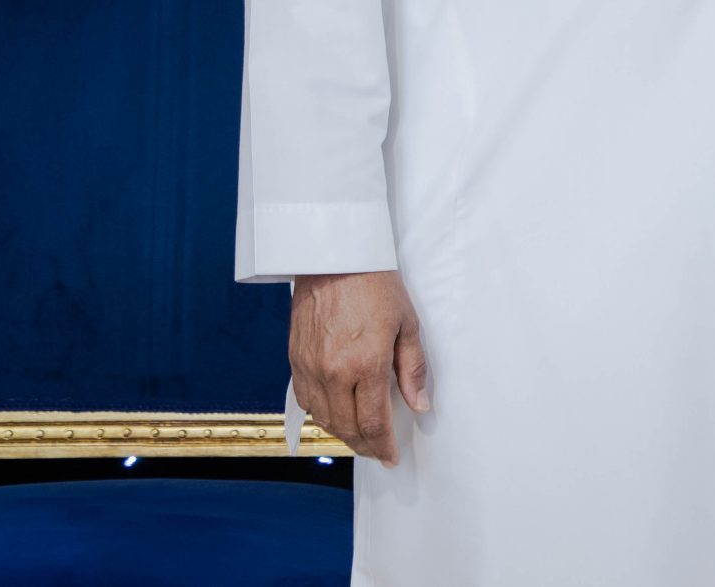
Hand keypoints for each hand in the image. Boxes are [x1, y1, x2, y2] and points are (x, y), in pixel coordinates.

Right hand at [289, 270, 430, 466]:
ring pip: (324, 419)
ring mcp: (311, 367)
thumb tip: (419, 405)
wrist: (333, 257)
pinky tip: (335, 415)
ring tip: (360, 438)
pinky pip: (306, 400)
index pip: (373, 422)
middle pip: (347, 427)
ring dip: (342, 434)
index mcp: (366, 364)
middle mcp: (334, 372)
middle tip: (378, 452)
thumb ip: (413, 369)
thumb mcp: (406, 324)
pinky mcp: (295, 360)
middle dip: (365, 445)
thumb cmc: (375, 285)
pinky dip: (321, 415)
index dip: (383, 446)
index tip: (391, 457)